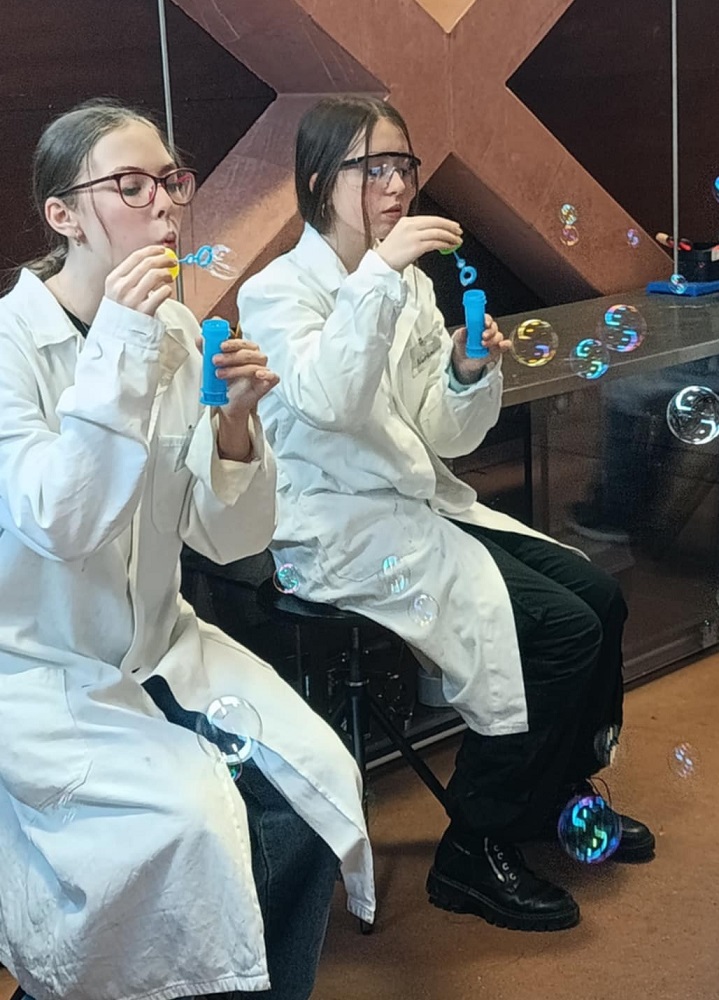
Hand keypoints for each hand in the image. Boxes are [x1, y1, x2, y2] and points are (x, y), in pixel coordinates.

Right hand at [105, 245, 174, 315]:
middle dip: (163, 259)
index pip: (135, 257)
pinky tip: (167, 291)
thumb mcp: (117, 291)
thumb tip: (152, 260)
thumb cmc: (121, 312)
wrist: (118, 336)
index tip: (162, 250)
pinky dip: (167, 290)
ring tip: (170, 277)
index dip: (152, 251)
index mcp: (113, 279)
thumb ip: (130, 276)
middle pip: (147, 264)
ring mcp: (132, 299)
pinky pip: (161, 294)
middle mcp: (121, 288)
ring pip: (154, 275)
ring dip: (166, 273)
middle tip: (172, 261)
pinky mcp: (144, 311)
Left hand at [199, 320, 279, 461]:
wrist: (229, 403)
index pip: (243, 342)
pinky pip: (273, 376)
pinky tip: (257, 374)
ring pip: (255, 365)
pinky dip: (266, 374)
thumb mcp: (213, 365)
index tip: (220, 346)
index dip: (232, 343)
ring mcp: (264, 371)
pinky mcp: (268, 384)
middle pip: (249, 353)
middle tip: (215, 361)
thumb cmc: (226, 382)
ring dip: (237, 369)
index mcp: (247, 351)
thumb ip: (207, 351)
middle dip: (231, 356)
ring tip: (220, 374)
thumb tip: (199, 339)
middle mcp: (257, 359)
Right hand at [375, 216, 462, 271]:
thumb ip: (416, 233)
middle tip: (459, 231)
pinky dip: (445, 244)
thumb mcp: (401, 236)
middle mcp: (410, 226)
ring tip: (457, 241)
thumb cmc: (390, 254)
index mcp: (406, 221)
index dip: (444, 222)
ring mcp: (413, 236)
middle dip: (450, 226)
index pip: (430, 218)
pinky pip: (436, 243)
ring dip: (450, 237)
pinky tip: (450, 247)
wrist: (380, 264)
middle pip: (436, 222)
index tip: (452, 226)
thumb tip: (433, 236)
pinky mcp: (417, 246)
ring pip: (438, 232)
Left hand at [451, 315, 510, 383]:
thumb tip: (464, 330)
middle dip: (490, 331)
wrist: (462, 361)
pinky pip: (506, 345)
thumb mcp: (457, 340)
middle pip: (494, 327)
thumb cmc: (461, 346)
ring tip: (483, 345)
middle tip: (483, 336)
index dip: (487, 320)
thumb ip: (460, 335)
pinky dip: (505, 344)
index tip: (485, 324)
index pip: (486, 319)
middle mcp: (488, 331)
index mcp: (479, 325)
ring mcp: (493, 341)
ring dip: (493, 340)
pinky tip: (501, 345)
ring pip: (499, 336)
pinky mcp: (497, 350)